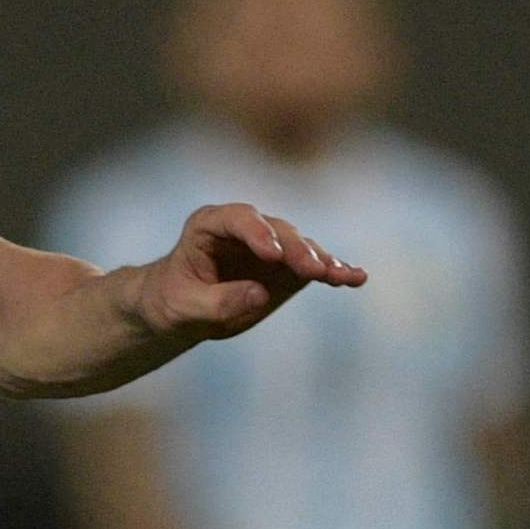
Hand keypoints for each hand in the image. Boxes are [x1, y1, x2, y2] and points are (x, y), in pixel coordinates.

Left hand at [131, 205, 367, 340]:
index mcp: (210, 224)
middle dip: (296, 251)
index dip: (257, 234)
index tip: (272, 255)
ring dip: (323, 261)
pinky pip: (315, 266)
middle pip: (278, 232)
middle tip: (313, 271)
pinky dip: (335, 272)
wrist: (180, 309)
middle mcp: (247, 228)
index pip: (238, 220)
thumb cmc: (172, 302)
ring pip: (301, 247)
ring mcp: (272, 245)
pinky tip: (357, 278)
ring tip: (344, 276)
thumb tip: (260, 293)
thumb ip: (217, 301)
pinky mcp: (289, 267)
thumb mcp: (183, 308)